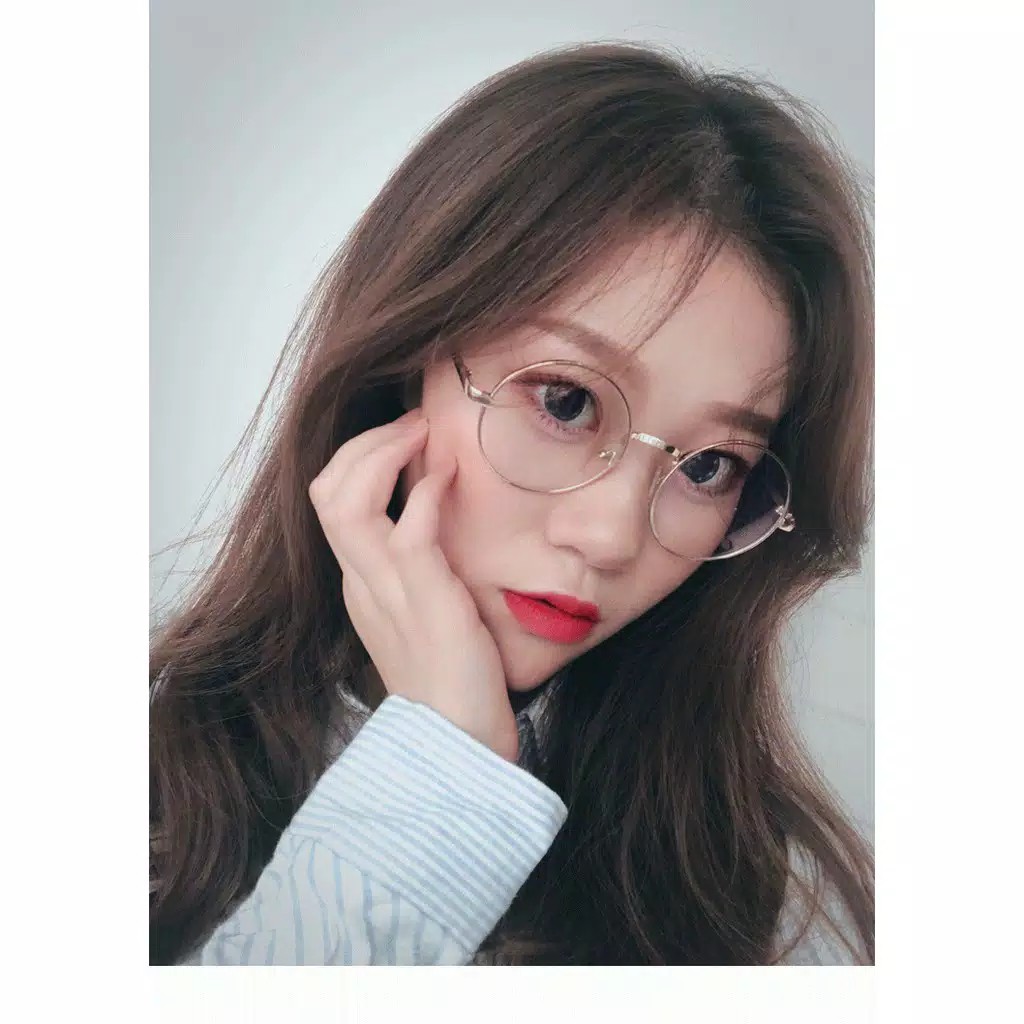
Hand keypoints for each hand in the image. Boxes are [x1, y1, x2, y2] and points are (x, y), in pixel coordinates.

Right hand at [308, 409, 518, 761]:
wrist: (459, 740)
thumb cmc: (454, 679)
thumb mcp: (426, 611)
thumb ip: (420, 566)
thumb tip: (438, 511)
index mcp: (360, 584)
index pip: (332, 503)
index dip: (360, 459)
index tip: (404, 438)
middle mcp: (361, 581)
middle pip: (325, 490)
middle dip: (363, 443)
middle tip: (411, 423)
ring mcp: (384, 587)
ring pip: (346, 498)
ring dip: (383, 452)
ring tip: (420, 432)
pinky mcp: (420, 595)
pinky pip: (410, 526)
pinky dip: (427, 491)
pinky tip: (451, 476)